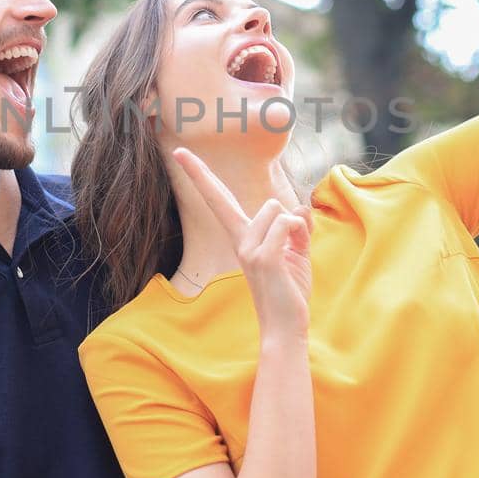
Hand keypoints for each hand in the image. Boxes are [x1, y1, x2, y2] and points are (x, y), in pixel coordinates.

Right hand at [172, 148, 313, 341]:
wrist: (287, 326)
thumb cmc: (290, 290)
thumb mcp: (296, 252)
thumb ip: (298, 227)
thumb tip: (300, 209)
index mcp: (242, 237)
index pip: (219, 201)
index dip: (201, 177)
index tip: (181, 153)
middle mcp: (239, 241)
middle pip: (220, 198)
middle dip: (197, 174)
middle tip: (178, 150)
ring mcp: (247, 250)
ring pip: (275, 208)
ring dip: (293, 224)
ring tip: (294, 250)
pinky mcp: (263, 258)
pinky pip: (286, 223)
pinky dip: (300, 231)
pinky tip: (298, 250)